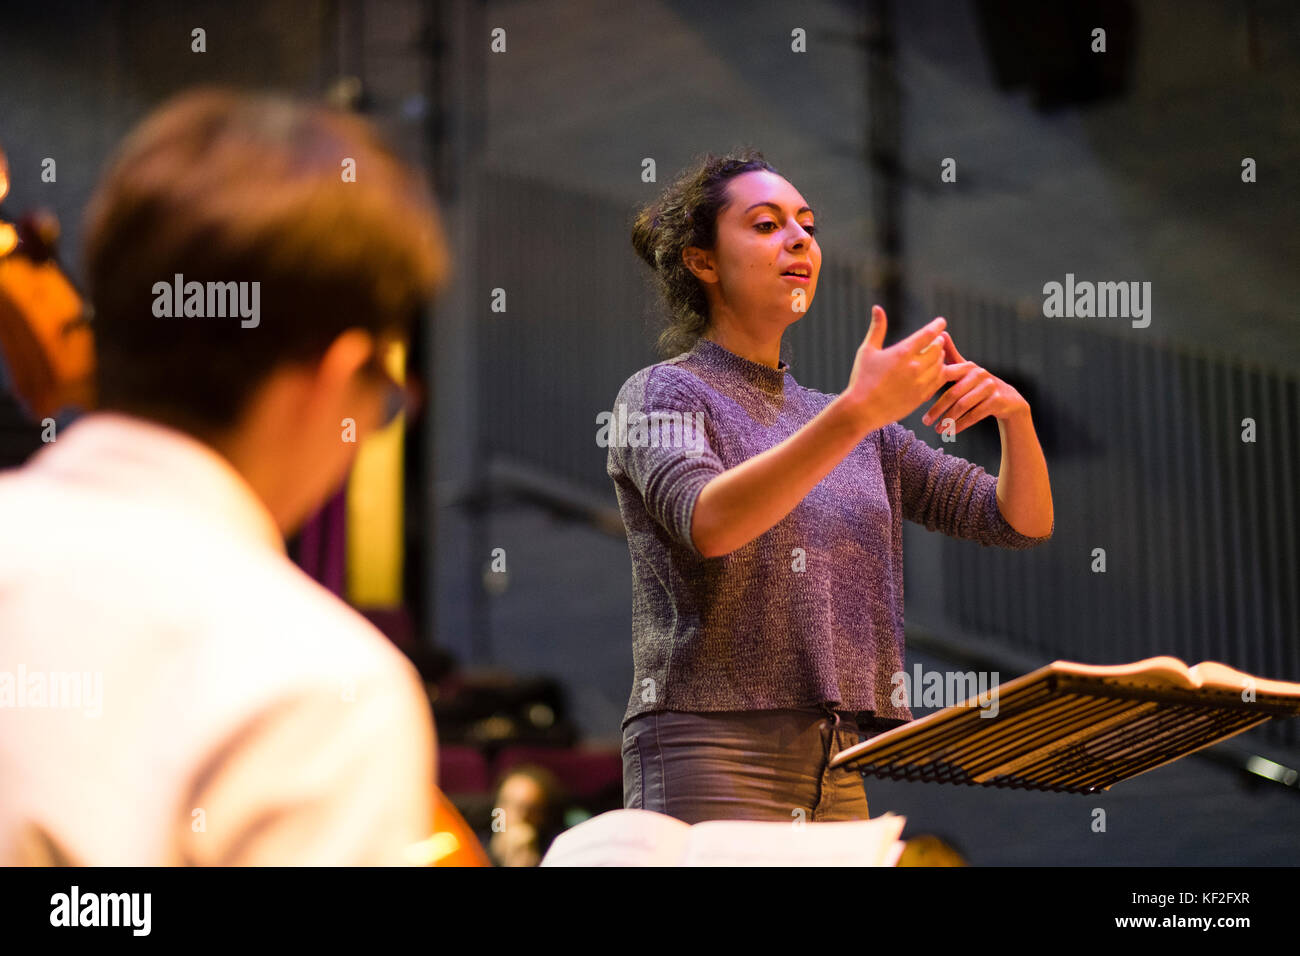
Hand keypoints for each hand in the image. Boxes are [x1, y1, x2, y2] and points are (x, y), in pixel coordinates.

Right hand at [840, 305, 946, 434]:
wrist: (862, 410)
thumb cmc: (861, 379)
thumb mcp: (867, 351)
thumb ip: (877, 329)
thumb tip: (877, 308)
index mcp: (903, 352)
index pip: (928, 334)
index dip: (937, 326)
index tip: (941, 322)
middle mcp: (915, 366)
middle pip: (938, 349)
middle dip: (938, 342)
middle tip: (939, 339)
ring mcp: (920, 382)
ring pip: (941, 365)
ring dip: (941, 358)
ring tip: (939, 354)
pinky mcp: (922, 397)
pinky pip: (939, 382)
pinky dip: (941, 374)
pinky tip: (939, 371)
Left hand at [920, 330, 1028, 433]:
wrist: (1009, 400)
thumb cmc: (980, 386)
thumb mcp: (967, 371)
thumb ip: (952, 356)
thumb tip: (941, 334)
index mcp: (968, 367)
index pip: (945, 377)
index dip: (931, 389)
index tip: (918, 400)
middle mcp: (979, 374)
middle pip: (953, 394)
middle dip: (937, 409)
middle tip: (925, 421)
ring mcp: (989, 387)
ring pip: (963, 406)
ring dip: (949, 420)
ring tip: (938, 430)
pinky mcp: (997, 400)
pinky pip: (974, 415)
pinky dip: (961, 425)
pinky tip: (952, 432)